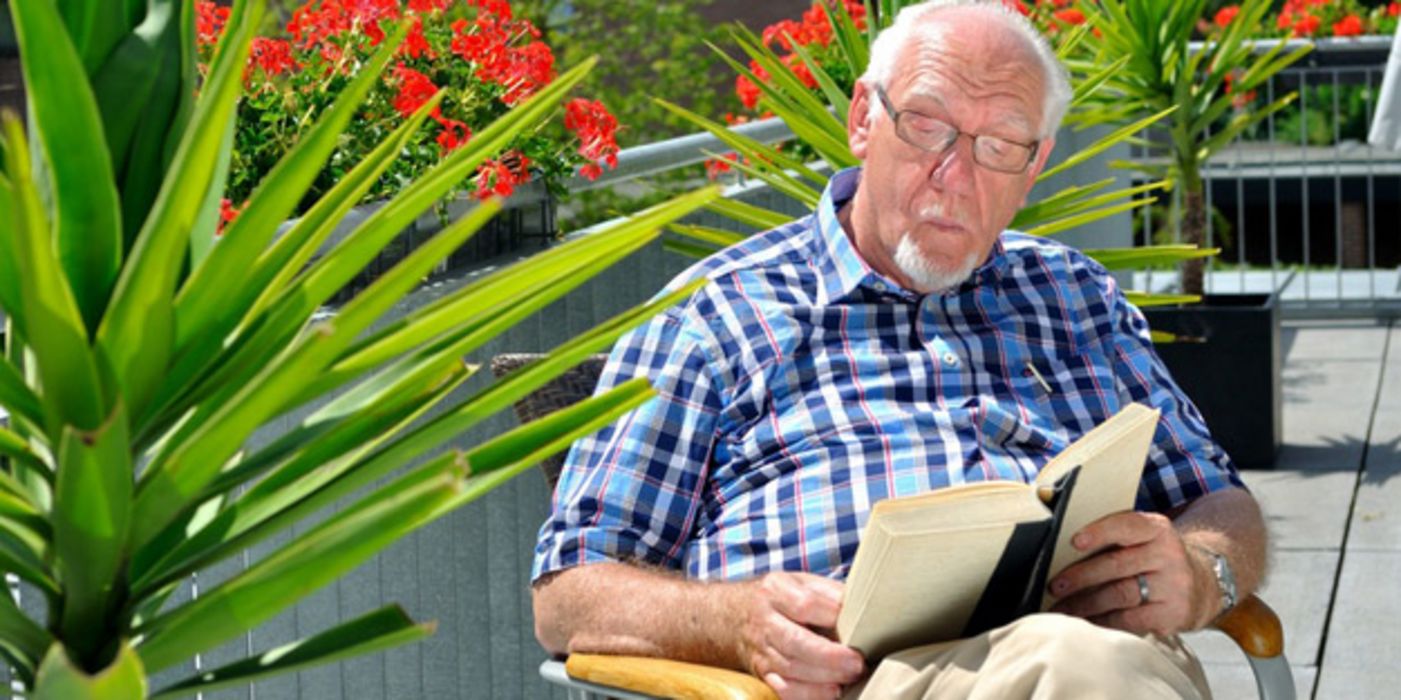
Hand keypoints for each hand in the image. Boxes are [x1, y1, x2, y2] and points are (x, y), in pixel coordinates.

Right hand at [734, 572, 865, 698]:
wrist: (733, 616)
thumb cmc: (778, 598)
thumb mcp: (799, 582)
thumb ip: (829, 593)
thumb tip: (866, 608)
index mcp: (775, 591)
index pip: (805, 604)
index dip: (834, 616)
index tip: (859, 625)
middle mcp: (764, 620)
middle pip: (795, 641)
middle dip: (830, 656)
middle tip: (857, 663)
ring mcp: (760, 649)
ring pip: (790, 668)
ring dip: (824, 677)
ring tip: (849, 677)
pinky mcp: (761, 673)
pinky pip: (782, 689)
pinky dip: (808, 694)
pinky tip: (831, 691)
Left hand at [1046, 511, 1216, 635]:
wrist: (1203, 586)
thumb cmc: (1156, 560)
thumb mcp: (1145, 538)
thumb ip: (1114, 536)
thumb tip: (1061, 542)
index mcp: (1157, 529)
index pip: (1127, 525)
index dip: (1099, 532)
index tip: (1075, 541)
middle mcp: (1169, 555)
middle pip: (1117, 564)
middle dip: (1080, 576)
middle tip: (1055, 586)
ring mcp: (1174, 586)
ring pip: (1119, 594)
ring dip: (1085, 603)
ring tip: (1062, 608)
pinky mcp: (1173, 614)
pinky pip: (1129, 619)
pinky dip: (1103, 621)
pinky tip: (1086, 622)